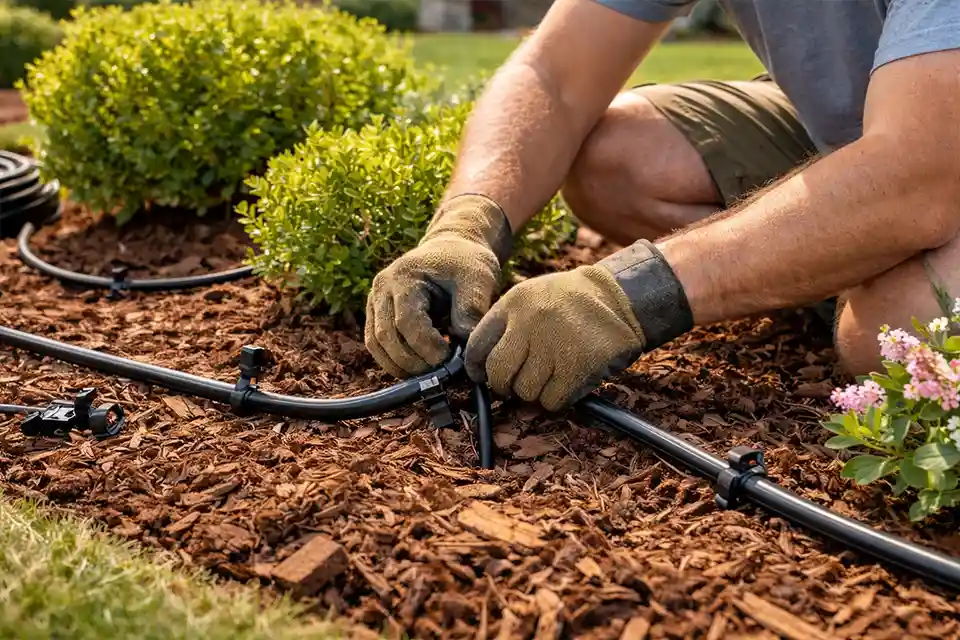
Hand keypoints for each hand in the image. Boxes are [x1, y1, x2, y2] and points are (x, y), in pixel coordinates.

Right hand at [365, 194, 512, 377]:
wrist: (451, 249)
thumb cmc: (465, 263)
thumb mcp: (478, 278)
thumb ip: (472, 309)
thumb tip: (465, 347)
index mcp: (404, 276)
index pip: (407, 321)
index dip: (426, 346)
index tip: (450, 359)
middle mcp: (382, 288)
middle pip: (386, 336)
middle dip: (413, 361)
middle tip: (441, 373)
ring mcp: (375, 301)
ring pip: (376, 345)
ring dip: (400, 366)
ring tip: (430, 374)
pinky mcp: (377, 314)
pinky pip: (377, 345)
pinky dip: (394, 361)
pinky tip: (419, 367)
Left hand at [464, 240, 693, 410]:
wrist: (620, 297)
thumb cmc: (569, 303)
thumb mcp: (531, 297)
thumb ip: (504, 325)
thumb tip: (479, 367)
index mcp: (514, 303)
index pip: (477, 346)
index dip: (477, 368)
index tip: (483, 376)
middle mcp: (531, 322)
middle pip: (498, 374)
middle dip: (504, 386)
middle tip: (516, 384)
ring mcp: (555, 344)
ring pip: (525, 392)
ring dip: (535, 393)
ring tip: (550, 377)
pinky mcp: (578, 366)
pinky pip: (552, 401)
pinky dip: (556, 399)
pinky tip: (566, 383)